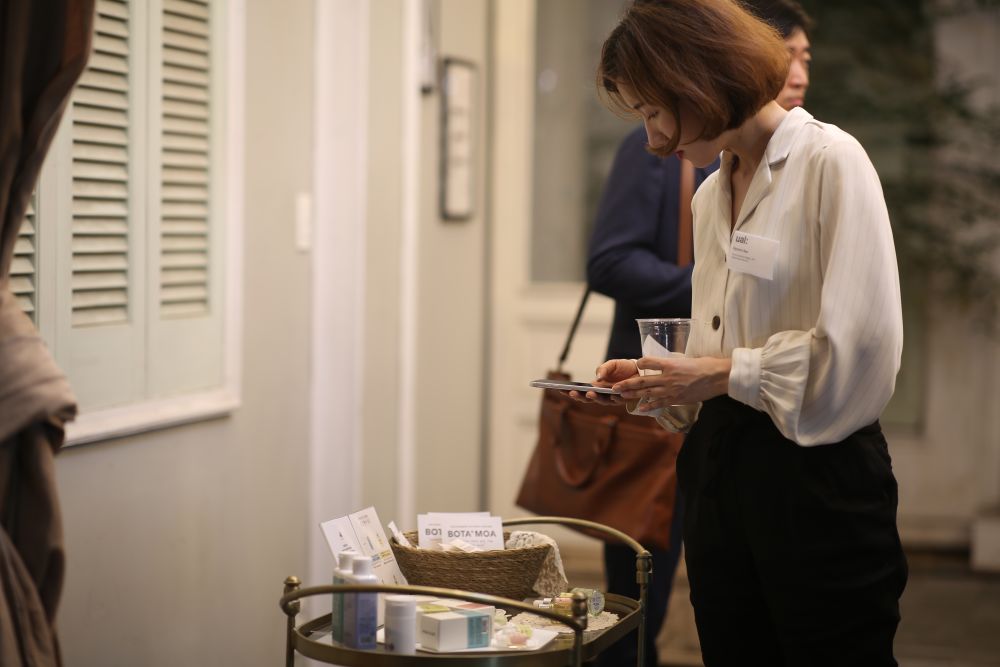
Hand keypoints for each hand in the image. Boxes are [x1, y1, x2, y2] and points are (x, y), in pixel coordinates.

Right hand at [566, 358, 637, 403]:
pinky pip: (617, 400)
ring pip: (601, 401)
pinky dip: (614, 397)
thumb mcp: (610, 364)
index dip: (570, 392)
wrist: (640, 370)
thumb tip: (598, 378)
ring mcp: (612, 398)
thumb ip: (603, 369)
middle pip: (587, 399)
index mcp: (595, 386)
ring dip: (594, 398)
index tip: (560, 389)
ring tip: (589, 393)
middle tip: (572, 392)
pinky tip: (611, 394)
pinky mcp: (623, 399)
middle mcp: (602, 394)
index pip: (580, 391)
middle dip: (579, 397)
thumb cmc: (622, 367)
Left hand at [613, 355, 731, 409]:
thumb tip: (665, 365)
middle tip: (615, 386)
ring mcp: (672, 389)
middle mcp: (668, 377)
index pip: (648, 361)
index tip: (636, 364)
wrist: (718, 377)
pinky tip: (640, 408)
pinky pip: (659, 403)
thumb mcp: (687, 359)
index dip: (640, 363)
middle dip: (627, 384)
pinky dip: (649, 406)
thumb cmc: (706, 365)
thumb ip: (674, 363)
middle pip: (643, 380)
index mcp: (670, 363)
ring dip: (633, 395)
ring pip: (648, 392)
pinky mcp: (677, 399)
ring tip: (621, 396)